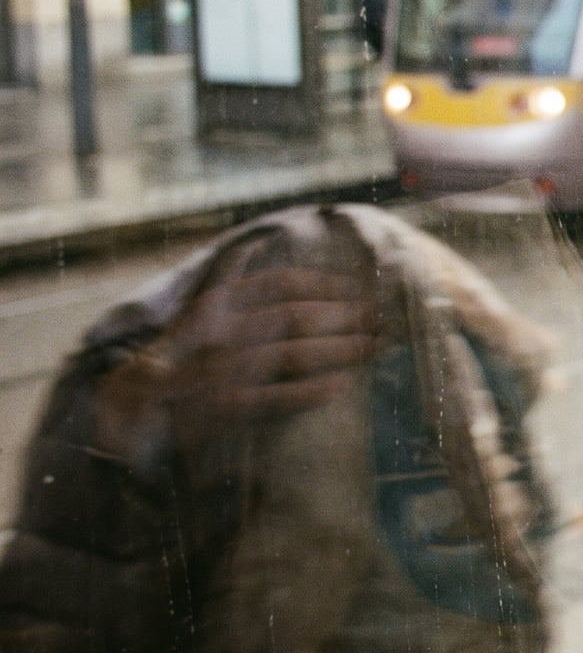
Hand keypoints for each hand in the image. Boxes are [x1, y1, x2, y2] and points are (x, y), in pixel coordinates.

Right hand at [96, 265, 380, 460]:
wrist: (128, 410)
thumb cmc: (176, 356)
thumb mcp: (195, 310)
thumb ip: (227, 277)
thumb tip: (256, 242)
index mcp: (214, 304)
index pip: (278, 284)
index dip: (324, 285)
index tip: (361, 289)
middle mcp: (218, 333)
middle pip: (295, 317)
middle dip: (345, 317)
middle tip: (384, 320)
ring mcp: (219, 370)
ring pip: (292, 354)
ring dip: (339, 350)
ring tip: (375, 348)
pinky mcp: (220, 409)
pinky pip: (274, 398)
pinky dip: (308, 392)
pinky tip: (340, 387)